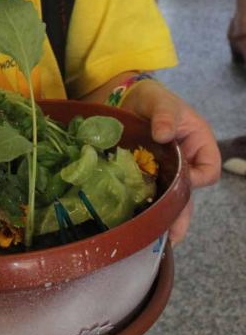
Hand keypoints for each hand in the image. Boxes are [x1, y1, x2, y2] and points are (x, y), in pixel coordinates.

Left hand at [124, 80, 219, 243]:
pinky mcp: (146, 174)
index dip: (198, 178)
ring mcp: (166, 170)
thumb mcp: (161, 102)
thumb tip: (164, 133)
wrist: (125, 97)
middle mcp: (185, 161)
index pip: (209, 169)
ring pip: (170, 196)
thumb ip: (165, 115)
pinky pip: (150, 192)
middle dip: (181, 212)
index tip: (181, 180)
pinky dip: (145, 205)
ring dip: (164, 215)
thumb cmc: (152, 97)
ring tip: (156, 237)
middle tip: (172, 234)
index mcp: (198, 143)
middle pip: (189, 191)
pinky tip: (138, 221)